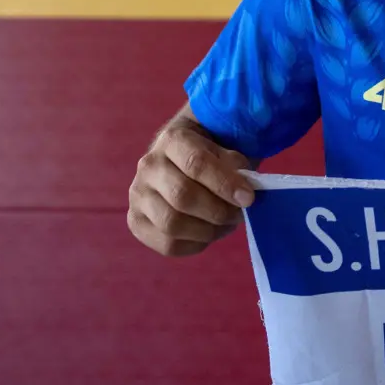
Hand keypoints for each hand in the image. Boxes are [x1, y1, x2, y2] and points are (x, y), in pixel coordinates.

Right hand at [127, 122, 255, 256]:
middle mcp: (149, 166)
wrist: (183, 160)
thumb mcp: (227, 147)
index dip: (225, 184)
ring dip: (208, 230)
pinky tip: (208, 234)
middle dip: (218, 211)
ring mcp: (138, 195)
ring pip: (172, 224)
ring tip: (226, 225)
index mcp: (172, 140)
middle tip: (239, 214)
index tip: (248, 198)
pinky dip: (194, 244)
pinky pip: (166, 244)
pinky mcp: (136, 221)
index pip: (196, 163)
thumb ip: (235, 165)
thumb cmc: (213, 153)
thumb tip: (243, 193)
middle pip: (183, 197)